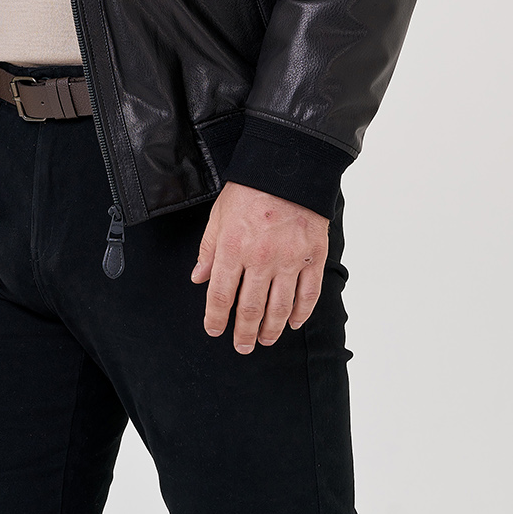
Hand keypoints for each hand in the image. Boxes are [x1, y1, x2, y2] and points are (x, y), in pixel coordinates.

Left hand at [191, 181, 328, 351]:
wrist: (288, 167)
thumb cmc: (251, 189)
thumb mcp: (219, 215)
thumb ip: (209, 249)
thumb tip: (199, 278)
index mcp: (233, 247)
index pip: (220, 294)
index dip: (216, 318)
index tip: (214, 330)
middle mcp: (261, 258)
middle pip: (250, 308)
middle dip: (243, 333)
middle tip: (241, 346)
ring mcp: (290, 260)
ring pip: (280, 308)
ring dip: (271, 329)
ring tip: (265, 339)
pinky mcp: (313, 257)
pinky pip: (308, 295)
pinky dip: (301, 313)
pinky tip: (294, 323)